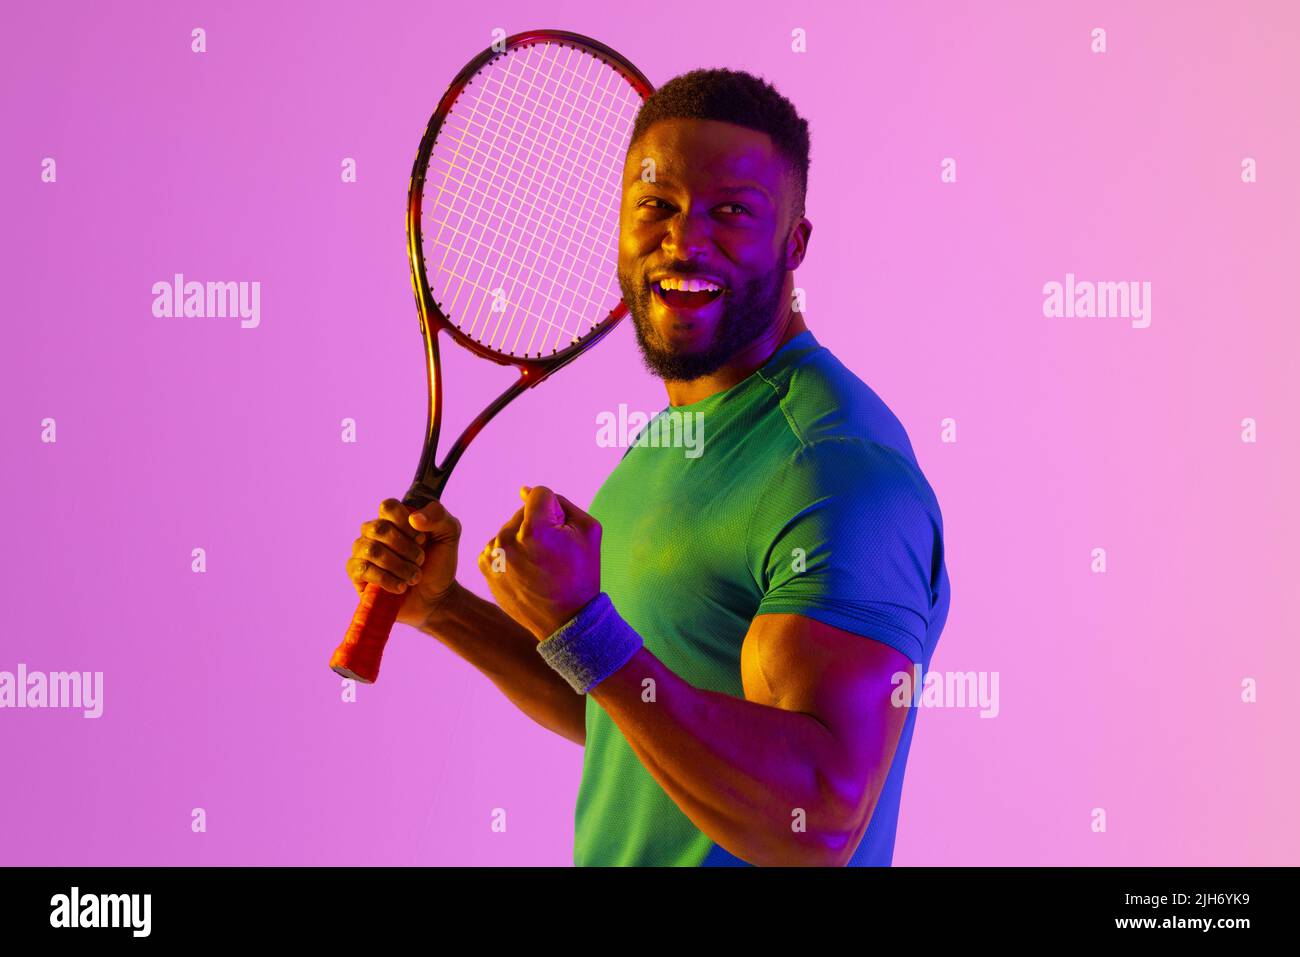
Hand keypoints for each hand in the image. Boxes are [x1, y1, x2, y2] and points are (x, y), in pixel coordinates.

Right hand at [345, 497, 461, 627]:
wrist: (436, 598)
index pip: (388, 507)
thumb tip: (414, 518)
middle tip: (421, 560)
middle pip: (379, 528)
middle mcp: (374, 532)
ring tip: (414, 577)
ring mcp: (363, 552)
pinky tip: (401, 587)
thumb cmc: (439, 563)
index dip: (405, 523)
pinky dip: (386, 579)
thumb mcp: (450, 534)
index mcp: (394, 518)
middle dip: (406, 548)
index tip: (422, 539)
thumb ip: (438, 516)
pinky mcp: (357, 574)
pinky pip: (362, 569)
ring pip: (371, 550)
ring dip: (399, 566)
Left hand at [478, 486, 600, 640]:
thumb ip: (561, 502)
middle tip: (552, 555)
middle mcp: (508, 539)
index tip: (561, 534)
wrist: (565, 620)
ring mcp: (493, 554)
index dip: (556, 511)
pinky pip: (498, 546)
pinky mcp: (484, 567)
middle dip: (538, 525)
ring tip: (539, 566)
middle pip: (523, 512)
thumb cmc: (581, 574)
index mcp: (534, 529)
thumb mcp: (588, 530)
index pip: (539, 494)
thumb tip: (524, 491)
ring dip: (522, 539)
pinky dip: (510, 553)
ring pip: (510, 529)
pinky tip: (525, 571)